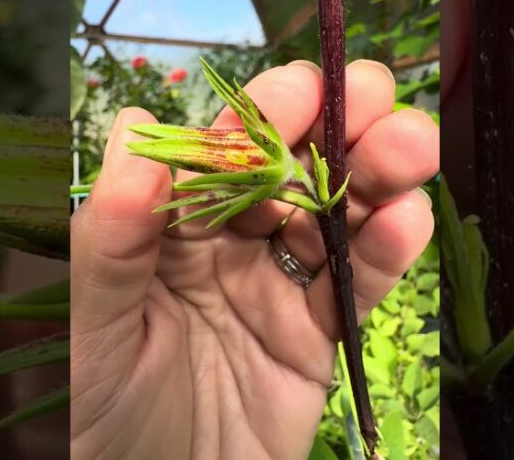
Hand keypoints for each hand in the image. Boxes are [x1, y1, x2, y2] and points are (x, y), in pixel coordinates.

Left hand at [70, 60, 438, 458]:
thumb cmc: (116, 425)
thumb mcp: (102, 334)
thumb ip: (113, 237)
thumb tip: (130, 126)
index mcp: (169, 229)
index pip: (219, 154)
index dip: (262, 115)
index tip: (303, 87)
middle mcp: (228, 244)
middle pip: (290, 170)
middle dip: (336, 127)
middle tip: (378, 94)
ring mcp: (279, 286)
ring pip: (335, 216)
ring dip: (376, 176)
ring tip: (411, 147)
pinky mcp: (321, 335)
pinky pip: (357, 285)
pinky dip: (386, 252)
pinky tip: (408, 220)